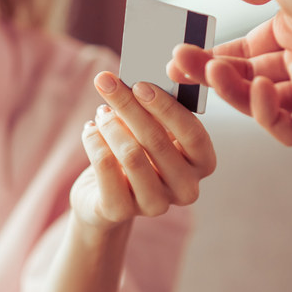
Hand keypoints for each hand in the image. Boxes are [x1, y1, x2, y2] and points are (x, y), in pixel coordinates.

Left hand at [72, 72, 215, 227]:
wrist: (103, 196)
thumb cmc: (136, 153)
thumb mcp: (151, 130)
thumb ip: (153, 109)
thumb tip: (133, 80)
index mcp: (202, 163)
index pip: (193, 134)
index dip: (166, 107)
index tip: (140, 84)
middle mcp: (185, 188)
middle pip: (156, 141)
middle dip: (128, 106)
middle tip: (107, 82)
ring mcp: (155, 204)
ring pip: (130, 154)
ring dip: (110, 125)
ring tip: (101, 112)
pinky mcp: (120, 211)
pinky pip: (105, 167)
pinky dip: (94, 141)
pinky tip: (89, 129)